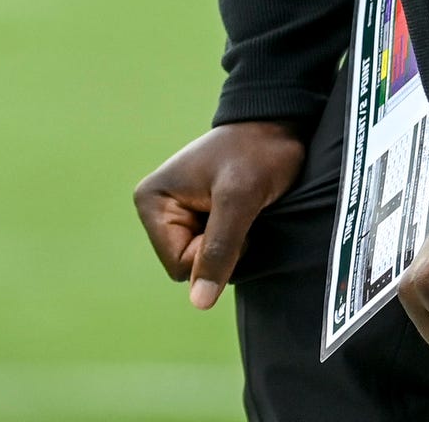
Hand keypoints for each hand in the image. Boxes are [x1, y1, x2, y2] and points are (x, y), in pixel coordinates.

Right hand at [133, 120, 306, 309]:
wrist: (276, 126)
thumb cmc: (257, 154)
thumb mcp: (239, 199)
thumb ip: (219, 249)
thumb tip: (199, 303)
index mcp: (152, 202)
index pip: (180, 267)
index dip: (213, 254)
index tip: (233, 216)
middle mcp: (157, 210)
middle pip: (190, 269)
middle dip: (222, 251)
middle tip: (239, 212)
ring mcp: (177, 214)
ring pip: (205, 264)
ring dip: (232, 245)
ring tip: (242, 209)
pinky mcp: (198, 217)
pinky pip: (215, 252)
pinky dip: (235, 240)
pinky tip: (242, 213)